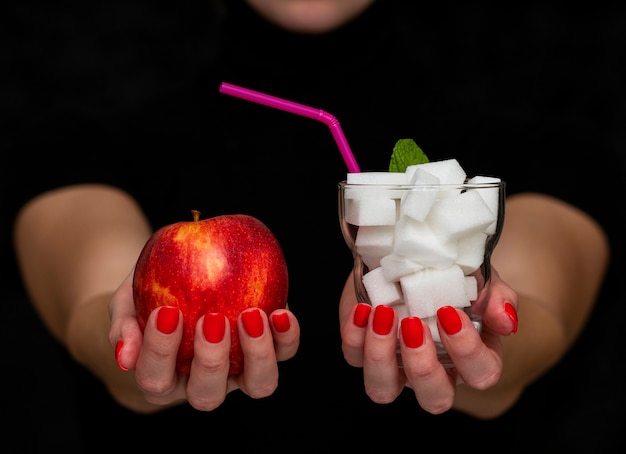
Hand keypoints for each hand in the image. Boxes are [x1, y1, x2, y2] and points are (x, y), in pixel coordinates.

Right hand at [109, 271, 299, 410]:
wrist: (181, 280)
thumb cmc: (148, 294)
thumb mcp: (127, 300)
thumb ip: (123, 323)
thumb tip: (125, 356)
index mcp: (162, 379)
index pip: (156, 379)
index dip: (160, 351)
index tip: (167, 311)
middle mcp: (203, 384)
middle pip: (208, 395)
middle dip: (211, 360)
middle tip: (211, 319)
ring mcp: (240, 373)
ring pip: (256, 385)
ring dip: (257, 355)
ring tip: (251, 315)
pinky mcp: (270, 352)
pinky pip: (285, 352)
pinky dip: (287, 337)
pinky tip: (281, 312)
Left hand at [339, 268, 517, 413]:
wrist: (408, 255)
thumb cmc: (450, 275)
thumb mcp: (479, 279)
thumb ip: (498, 299)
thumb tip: (506, 322)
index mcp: (469, 358)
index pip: (480, 375)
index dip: (467, 351)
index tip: (451, 313)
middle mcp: (432, 371)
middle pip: (433, 398)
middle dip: (423, 365)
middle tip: (414, 325)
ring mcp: (393, 365)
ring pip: (382, 390)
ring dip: (381, 357)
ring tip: (383, 316)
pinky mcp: (361, 348)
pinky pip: (353, 358)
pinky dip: (354, 336)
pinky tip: (362, 310)